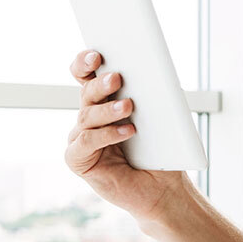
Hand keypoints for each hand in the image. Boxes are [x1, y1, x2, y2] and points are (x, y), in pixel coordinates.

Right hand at [65, 50, 188, 221]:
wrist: (164, 188)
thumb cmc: (161, 151)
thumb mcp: (159, 117)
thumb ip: (148, 95)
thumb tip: (148, 71)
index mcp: (102, 102)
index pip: (85, 76)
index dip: (85, 63)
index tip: (96, 53)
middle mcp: (87, 118)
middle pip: (86, 94)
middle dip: (101, 83)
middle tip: (117, 77)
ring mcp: (80, 139)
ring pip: (87, 116)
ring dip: (108, 110)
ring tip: (129, 106)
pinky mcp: (78, 160)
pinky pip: (87, 142)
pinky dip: (107, 135)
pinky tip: (128, 131)